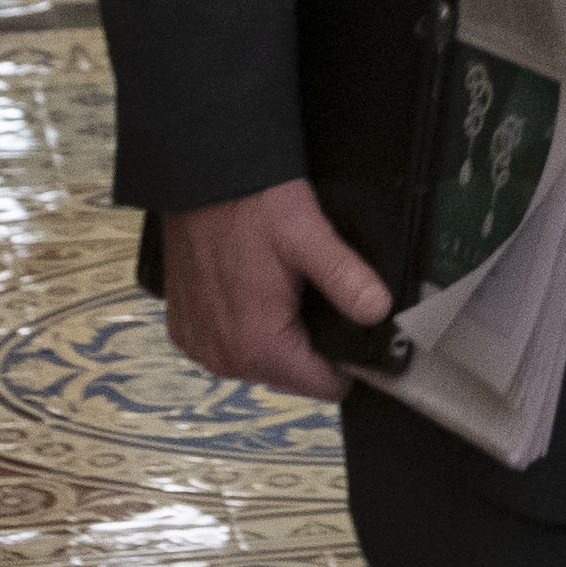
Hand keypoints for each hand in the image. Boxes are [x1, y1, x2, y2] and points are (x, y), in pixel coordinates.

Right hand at [155, 178, 392, 401]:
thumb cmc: (251, 205)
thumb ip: (346, 278)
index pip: (323, 387)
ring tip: (282, 290)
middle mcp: (224, 358)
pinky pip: (229, 347)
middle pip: (292, 376)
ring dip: (276, 337)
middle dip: (309, 345)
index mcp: (258, 346)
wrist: (199, 180)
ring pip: (260, 362)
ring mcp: (200, 346)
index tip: (354, 329)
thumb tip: (380, 311)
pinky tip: (251, 292)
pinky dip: (244, 328)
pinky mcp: (185, 330)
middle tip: (314, 295)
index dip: (347, 362)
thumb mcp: (308, 237)